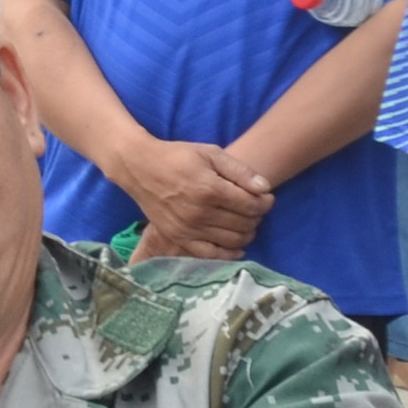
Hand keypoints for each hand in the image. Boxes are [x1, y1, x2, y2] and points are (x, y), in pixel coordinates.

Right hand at [115, 131, 272, 258]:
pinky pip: (210, 254)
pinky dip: (228, 254)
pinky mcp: (179, 237)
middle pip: (244, 224)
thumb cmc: (178, 156)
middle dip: (257, 216)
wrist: (140, 168)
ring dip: (247, 233)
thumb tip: (265, 188)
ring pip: (232, 241)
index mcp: (210, 189)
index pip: (251, 205)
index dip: (265, 202)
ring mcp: (188, 228)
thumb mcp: (211, 153)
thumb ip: (240, 171)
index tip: (266, 197)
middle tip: (256, 208)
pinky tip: (236, 247)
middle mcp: (200, 213)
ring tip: (246, 222)